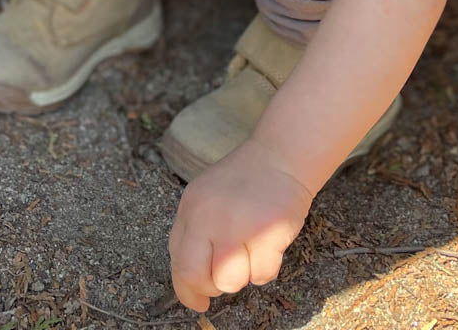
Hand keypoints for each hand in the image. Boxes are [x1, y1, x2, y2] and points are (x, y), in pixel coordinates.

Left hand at [168, 138, 313, 311]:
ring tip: (252, 249)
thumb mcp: (206, 198)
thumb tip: (191, 281)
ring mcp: (237, 224)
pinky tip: (269, 243)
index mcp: (190, 208)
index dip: (187, 290)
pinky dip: (267, 266)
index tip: (198, 301)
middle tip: (228, 274)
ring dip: (243, 274)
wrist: (279, 156)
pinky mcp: (266, 233)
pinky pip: (262, 274)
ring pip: (230, 281)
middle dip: (212, 286)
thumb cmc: (244, 181)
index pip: (178, 261)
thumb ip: (195, 232)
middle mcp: (208, 216)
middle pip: (196, 276)